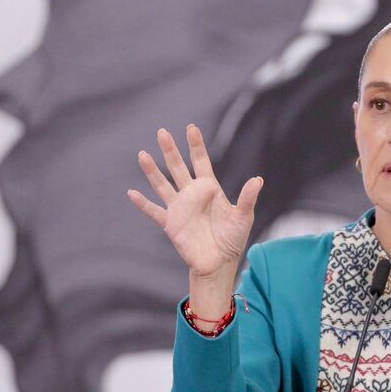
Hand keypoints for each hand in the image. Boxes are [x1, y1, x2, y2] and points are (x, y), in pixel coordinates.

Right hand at [127, 124, 262, 281]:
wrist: (220, 262)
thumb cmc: (233, 238)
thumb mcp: (243, 216)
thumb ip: (248, 198)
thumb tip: (258, 179)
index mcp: (209, 189)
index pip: (201, 162)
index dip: (196, 146)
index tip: (191, 128)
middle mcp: (192, 195)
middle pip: (178, 168)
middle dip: (170, 151)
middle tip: (162, 132)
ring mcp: (180, 209)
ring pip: (162, 185)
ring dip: (152, 171)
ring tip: (142, 155)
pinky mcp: (171, 224)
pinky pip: (154, 212)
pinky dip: (143, 204)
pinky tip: (132, 193)